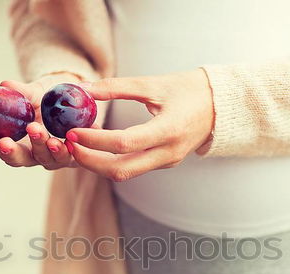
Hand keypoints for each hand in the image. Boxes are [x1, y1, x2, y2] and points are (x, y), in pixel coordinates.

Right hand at [0, 73, 79, 169]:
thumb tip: (5, 84)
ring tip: (36, 131)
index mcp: (13, 139)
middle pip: (14, 159)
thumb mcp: (35, 93)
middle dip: (8, 152)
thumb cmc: (50, 101)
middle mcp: (29, 153)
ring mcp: (50, 158)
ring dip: (39, 145)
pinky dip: (64, 149)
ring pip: (42, 158)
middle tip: (3, 143)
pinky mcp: (72, 157)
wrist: (80, 105)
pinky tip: (64, 141)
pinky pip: (67, 156)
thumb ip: (21, 92)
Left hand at [65, 69, 214, 181]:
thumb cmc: (189, 90)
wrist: (221, 107)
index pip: (124, 143)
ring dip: (98, 164)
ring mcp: (167, 161)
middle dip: (90, 161)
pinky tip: (97, 147)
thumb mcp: (154, 83)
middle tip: (68, 145)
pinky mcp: (164, 163)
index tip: (73, 132)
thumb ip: (118, 87)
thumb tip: (84, 89)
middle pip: (120, 170)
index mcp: (169, 130)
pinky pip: (133, 169)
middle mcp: (168, 152)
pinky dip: (111, 161)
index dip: (96, 140)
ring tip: (78, 146)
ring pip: (125, 174)